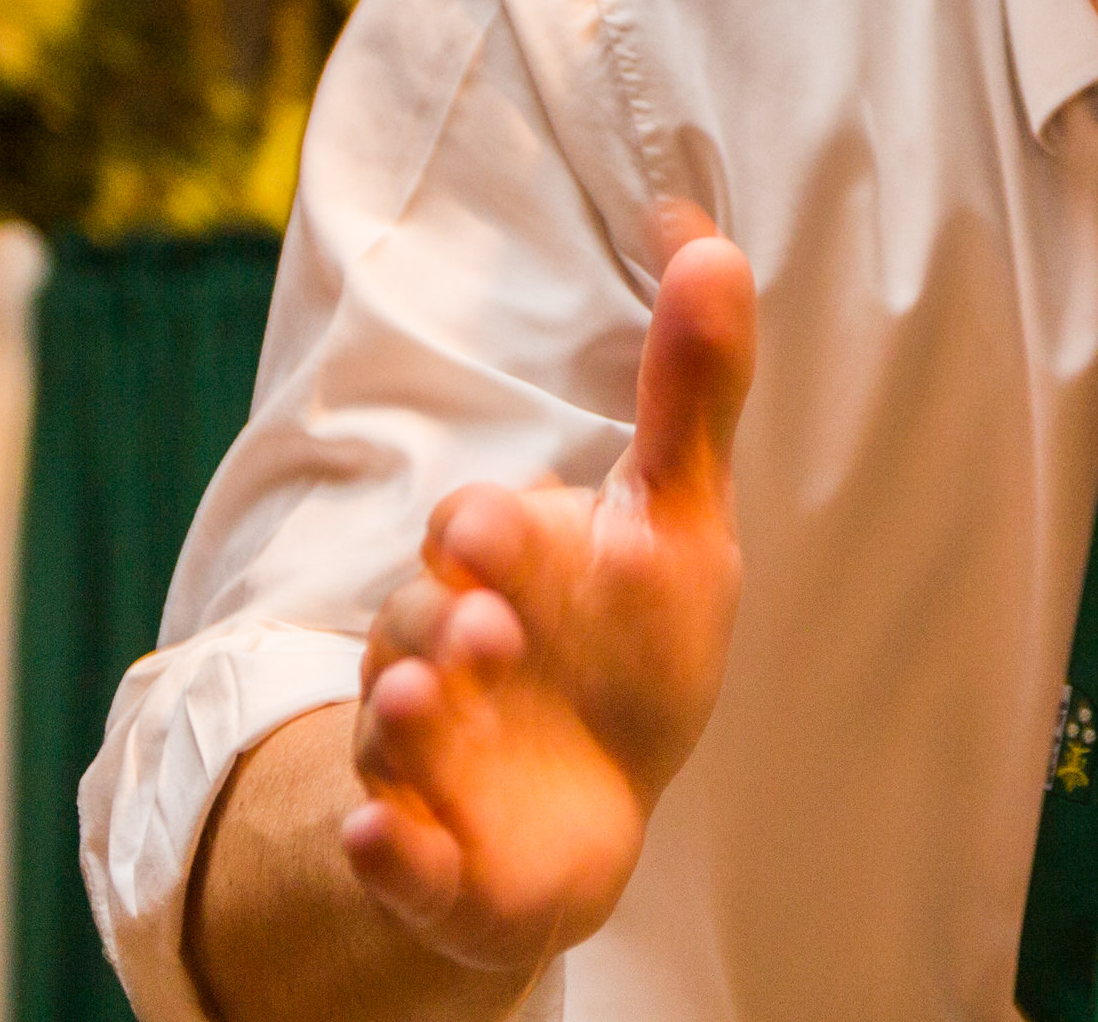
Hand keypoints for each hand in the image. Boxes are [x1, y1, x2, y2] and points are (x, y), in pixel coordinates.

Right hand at [339, 204, 756, 976]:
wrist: (583, 807)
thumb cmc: (628, 643)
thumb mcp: (676, 522)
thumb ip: (691, 394)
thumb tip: (715, 240)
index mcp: (501, 567)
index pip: (472, 530)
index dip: (482, 528)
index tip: (496, 523)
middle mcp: (447, 654)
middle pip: (419, 625)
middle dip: (443, 622)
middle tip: (489, 622)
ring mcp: (431, 757)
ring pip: (395, 733)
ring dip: (406, 722)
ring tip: (428, 705)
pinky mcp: (434, 858)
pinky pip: (393, 858)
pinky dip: (387, 850)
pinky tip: (382, 834)